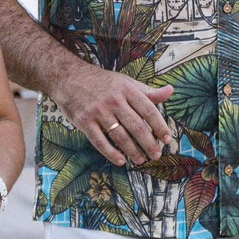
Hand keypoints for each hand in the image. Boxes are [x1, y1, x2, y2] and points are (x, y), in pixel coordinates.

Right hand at [51, 63, 174, 166]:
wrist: (68, 77)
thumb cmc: (101, 81)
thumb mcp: (125, 81)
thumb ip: (147, 90)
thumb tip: (170, 90)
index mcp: (126, 89)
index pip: (148, 110)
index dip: (160, 126)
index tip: (167, 140)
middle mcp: (113, 100)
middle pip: (136, 126)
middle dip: (148, 143)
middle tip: (156, 155)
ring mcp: (98, 111)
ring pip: (119, 136)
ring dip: (132, 151)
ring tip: (141, 160)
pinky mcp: (84, 121)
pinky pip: (100, 141)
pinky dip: (111, 153)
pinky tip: (121, 160)